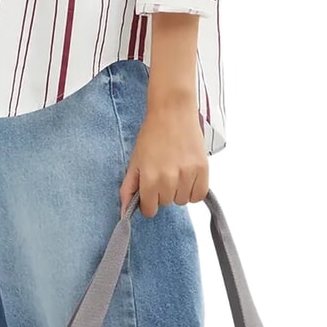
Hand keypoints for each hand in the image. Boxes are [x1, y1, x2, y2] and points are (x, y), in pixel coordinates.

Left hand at [119, 94, 208, 217]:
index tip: (150, 190)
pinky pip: (199, 195)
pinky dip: (193, 190)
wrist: (172, 112)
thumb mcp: (134, 162)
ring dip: (178, 191)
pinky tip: (187, 176)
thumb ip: (128, 189)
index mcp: (149, 178)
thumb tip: (124, 214)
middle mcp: (169, 178)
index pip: (150, 210)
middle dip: (163, 192)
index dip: (148, 201)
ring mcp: (188, 174)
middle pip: (166, 204)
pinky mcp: (203, 169)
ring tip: (176, 171)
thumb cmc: (152, 135)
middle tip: (163, 172)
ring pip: (182, 201)